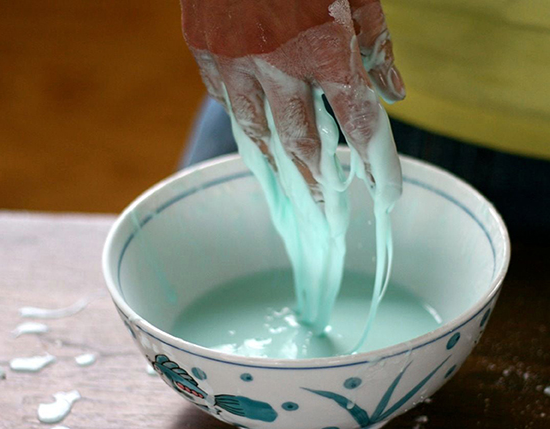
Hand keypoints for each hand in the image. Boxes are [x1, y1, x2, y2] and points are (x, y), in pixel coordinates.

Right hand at [180, 0, 403, 188]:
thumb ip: (375, 42)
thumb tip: (393, 94)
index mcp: (325, 42)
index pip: (360, 121)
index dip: (378, 165)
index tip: (389, 197)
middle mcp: (277, 60)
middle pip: (301, 143)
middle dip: (318, 186)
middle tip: (328, 217)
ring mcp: (233, 57)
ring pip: (255, 132)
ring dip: (276, 168)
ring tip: (290, 196)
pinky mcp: (203, 47)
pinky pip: (224, 100)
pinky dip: (244, 123)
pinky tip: (255, 139)